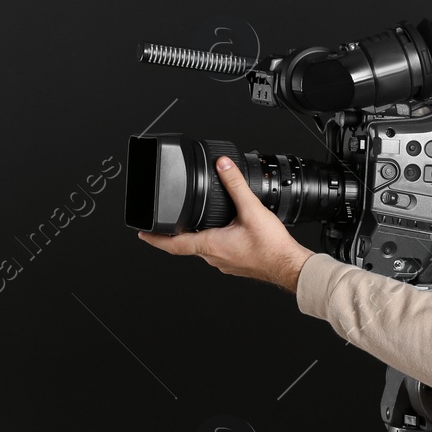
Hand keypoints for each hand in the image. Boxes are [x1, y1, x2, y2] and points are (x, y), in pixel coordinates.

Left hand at [137, 155, 314, 293]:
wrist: (289, 265)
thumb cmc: (272, 247)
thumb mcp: (251, 209)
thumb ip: (235, 185)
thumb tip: (223, 166)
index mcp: (211, 245)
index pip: (173, 244)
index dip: (155, 238)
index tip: (142, 234)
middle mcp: (214, 257)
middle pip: (187, 245)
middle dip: (178, 233)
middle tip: (168, 224)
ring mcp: (225, 263)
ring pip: (204, 248)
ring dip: (199, 236)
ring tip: (199, 223)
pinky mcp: (236, 264)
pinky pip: (219, 252)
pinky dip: (216, 241)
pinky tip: (228, 232)